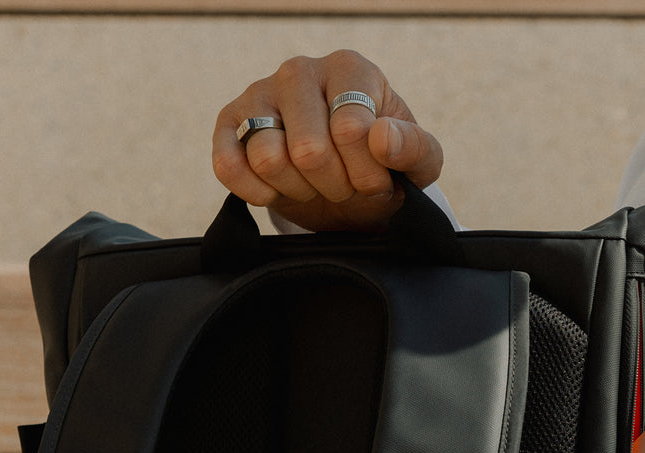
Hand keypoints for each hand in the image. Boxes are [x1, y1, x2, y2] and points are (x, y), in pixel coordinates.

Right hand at [212, 50, 443, 231]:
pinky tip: (276, 191)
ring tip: (313, 183)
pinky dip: (255, 191)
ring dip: (299, 190)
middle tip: (344, 185)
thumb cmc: (379, 166)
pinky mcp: (229, 124)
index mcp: (348, 68)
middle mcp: (299, 71)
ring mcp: (259, 94)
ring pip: (268, 158)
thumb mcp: (415, 164)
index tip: (376, 180)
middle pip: (308, 150)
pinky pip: (228, 166)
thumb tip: (382, 138)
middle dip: (334, 186)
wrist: (343, 186)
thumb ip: (415, 149)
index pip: (350, 129)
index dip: (366, 174)